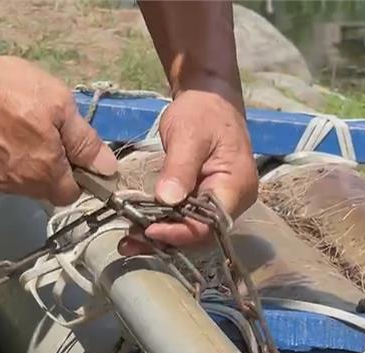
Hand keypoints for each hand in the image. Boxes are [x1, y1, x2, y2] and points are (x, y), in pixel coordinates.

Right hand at [0, 53, 117, 205]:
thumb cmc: (12, 90)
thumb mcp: (60, 106)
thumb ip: (85, 142)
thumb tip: (108, 169)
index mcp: (45, 173)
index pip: (70, 195)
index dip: (76, 176)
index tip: (70, 153)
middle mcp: (17, 187)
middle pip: (42, 189)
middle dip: (48, 169)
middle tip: (40, 132)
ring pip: (16, 183)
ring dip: (21, 165)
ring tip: (12, 130)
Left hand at [119, 90, 256, 254]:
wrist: (209, 98)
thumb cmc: (203, 112)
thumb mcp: (188, 135)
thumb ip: (179, 168)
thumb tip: (167, 199)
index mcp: (235, 187)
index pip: (209, 223)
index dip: (179, 231)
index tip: (147, 228)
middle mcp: (232, 201)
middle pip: (199, 232)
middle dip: (164, 238)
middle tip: (129, 241)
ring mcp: (218, 202)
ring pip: (189, 229)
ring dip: (159, 236)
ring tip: (128, 242)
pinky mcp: (203, 199)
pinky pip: (185, 218)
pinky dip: (162, 224)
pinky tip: (138, 229)